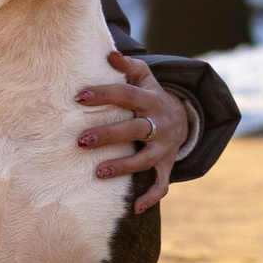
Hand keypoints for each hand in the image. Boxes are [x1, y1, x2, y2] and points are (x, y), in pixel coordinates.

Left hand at [75, 50, 195, 212]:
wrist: (182, 119)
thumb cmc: (150, 96)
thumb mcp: (145, 78)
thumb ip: (128, 67)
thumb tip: (109, 54)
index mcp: (151, 101)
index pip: (126, 96)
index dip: (103, 95)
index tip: (79, 97)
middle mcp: (159, 125)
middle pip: (134, 130)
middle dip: (108, 135)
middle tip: (81, 140)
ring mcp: (164, 148)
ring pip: (144, 160)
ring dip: (122, 167)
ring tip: (98, 172)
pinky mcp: (166, 166)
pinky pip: (161, 184)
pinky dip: (151, 197)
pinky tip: (135, 208)